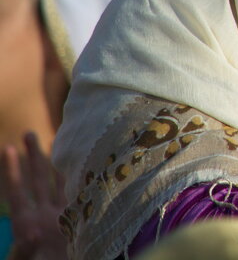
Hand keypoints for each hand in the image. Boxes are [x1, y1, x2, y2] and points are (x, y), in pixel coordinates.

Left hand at [1, 133, 67, 259]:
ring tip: (54, 139)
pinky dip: (79, 178)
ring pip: (56, 183)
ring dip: (55, 162)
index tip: (8, 149)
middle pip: (36, 180)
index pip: (17, 192)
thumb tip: (32, 235)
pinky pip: (76, 194)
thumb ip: (26, 250)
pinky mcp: (76, 220)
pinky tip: (85, 162)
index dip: (12, 171)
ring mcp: (58, 216)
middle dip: (33, 156)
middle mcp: (42, 215)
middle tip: (28, 133)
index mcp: (26, 223)